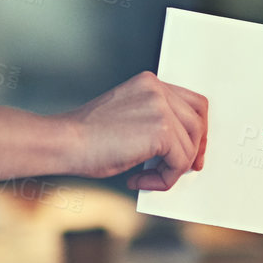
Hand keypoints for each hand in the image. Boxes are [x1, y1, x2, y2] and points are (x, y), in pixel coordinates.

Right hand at [60, 71, 207, 190]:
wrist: (65, 142)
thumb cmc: (86, 137)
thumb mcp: (126, 118)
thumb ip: (152, 123)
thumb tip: (179, 148)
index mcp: (149, 83)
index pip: (191, 103)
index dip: (196, 130)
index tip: (192, 151)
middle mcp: (157, 90)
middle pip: (198, 121)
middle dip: (195, 149)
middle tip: (186, 169)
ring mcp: (160, 108)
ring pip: (190, 146)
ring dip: (172, 169)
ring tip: (146, 178)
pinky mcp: (160, 131)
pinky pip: (179, 162)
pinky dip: (163, 179)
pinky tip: (139, 180)